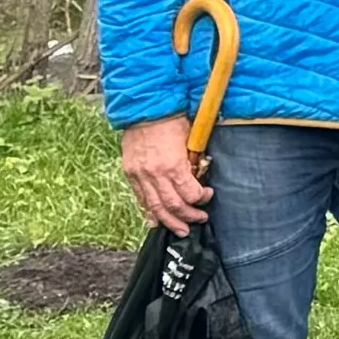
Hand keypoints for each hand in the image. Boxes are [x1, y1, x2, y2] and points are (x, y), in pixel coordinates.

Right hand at [115, 114, 208, 236]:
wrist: (145, 109)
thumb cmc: (172, 120)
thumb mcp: (190, 139)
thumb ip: (193, 160)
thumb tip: (199, 175)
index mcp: (173, 165)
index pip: (190, 194)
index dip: (201, 198)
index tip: (208, 195)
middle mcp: (155, 174)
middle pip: (172, 206)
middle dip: (188, 216)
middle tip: (199, 220)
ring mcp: (140, 175)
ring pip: (154, 207)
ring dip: (169, 221)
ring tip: (181, 230)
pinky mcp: (130, 173)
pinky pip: (140, 198)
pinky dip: (148, 212)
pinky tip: (155, 221)